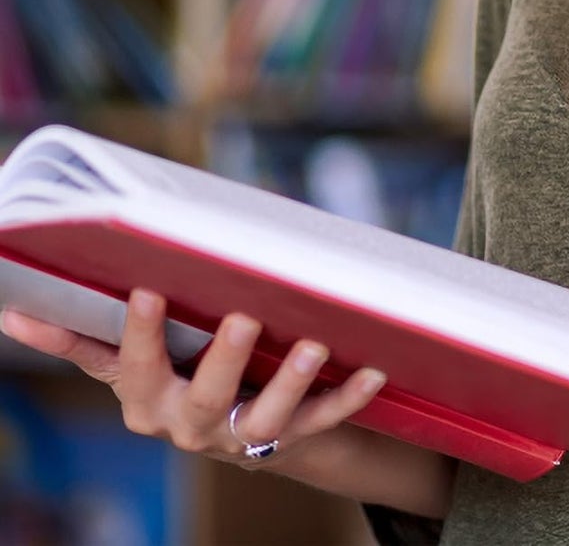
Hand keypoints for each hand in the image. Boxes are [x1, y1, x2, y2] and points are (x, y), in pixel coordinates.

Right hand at [1, 289, 385, 468]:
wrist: (236, 433)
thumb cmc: (177, 374)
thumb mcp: (131, 362)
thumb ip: (82, 339)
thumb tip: (14, 311)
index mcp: (147, 402)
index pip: (134, 368)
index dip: (140, 332)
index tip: (148, 287)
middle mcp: (192, 426)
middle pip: (204, 398)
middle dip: (224, 360)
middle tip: (245, 317)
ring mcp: (244, 435)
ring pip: (269, 416)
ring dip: (293, 381)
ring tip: (315, 344)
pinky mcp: (293, 437)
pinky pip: (324, 421)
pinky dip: (351, 396)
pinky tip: (376, 369)